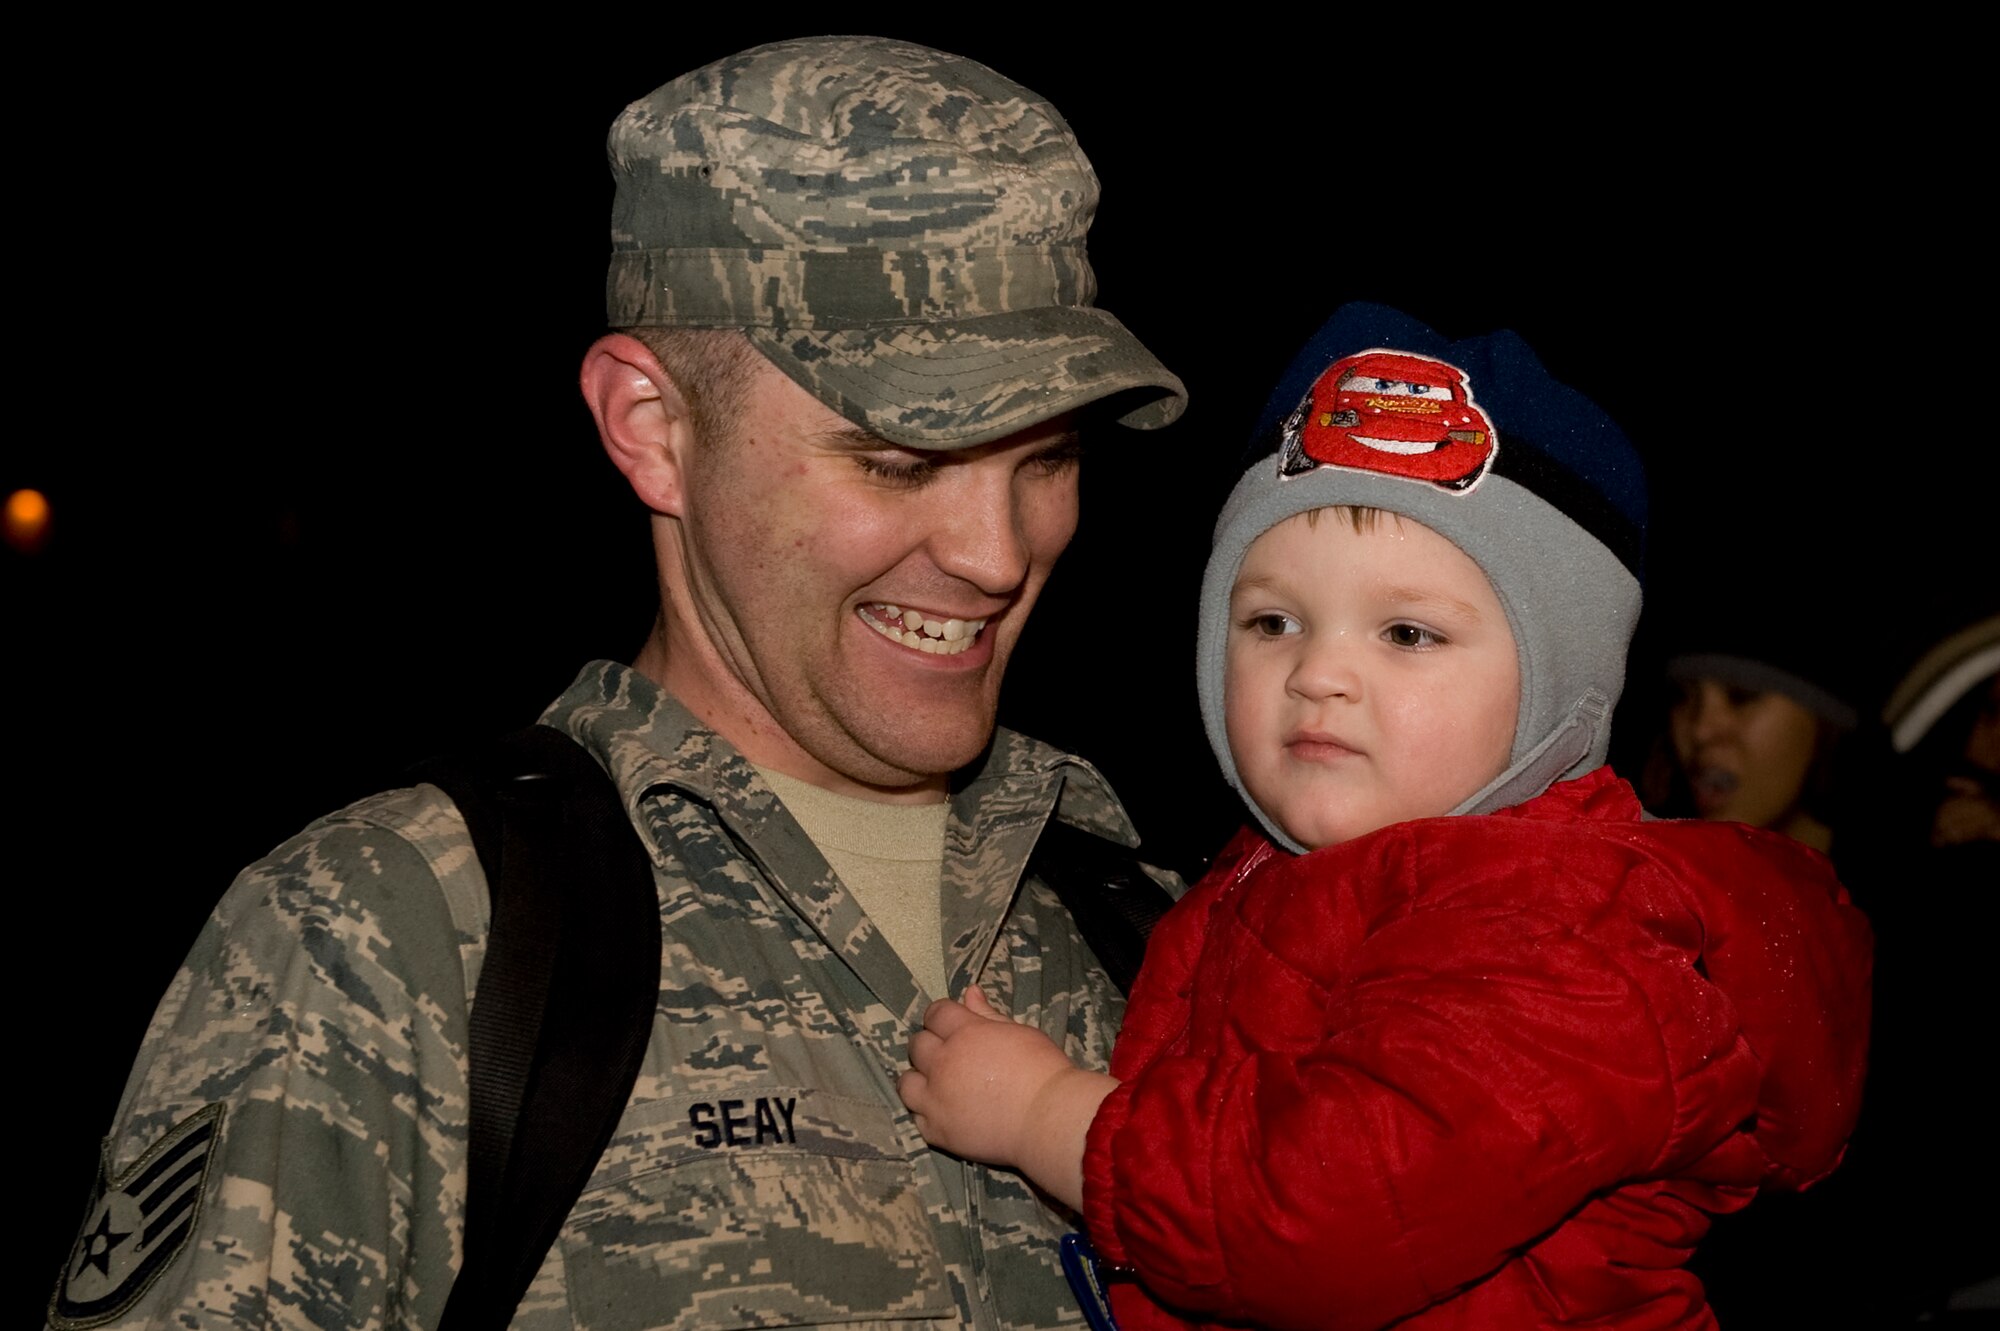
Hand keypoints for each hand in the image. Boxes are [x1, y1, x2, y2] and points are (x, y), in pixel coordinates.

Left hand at [900, 988, 1112, 1209]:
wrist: (1049, 1120)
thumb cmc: (1042, 1071)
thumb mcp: (1019, 1032)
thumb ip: (988, 1014)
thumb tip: (970, 992)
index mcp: (965, 1033)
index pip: (935, 1013)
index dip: (942, 1017)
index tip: (951, 1026)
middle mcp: (943, 1063)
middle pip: (917, 1045)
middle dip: (931, 1045)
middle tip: (950, 1056)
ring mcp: (936, 1099)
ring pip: (906, 1082)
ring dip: (920, 1079)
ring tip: (939, 1085)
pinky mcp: (938, 1131)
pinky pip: (916, 1117)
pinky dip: (927, 1113)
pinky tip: (944, 1111)